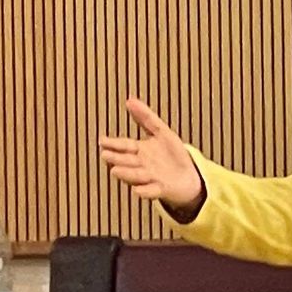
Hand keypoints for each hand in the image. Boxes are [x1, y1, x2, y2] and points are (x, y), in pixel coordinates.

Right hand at [100, 97, 203, 214]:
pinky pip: (151, 191)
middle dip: (116, 158)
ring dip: (126, 173)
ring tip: (115, 171)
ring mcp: (150, 178)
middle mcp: (142, 165)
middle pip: (127, 160)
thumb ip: (145, 117)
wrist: (189, 176)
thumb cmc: (173, 154)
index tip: (102, 141)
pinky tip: (137, 190)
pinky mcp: (161, 189)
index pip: (124, 145)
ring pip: (136, 176)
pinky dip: (144, 191)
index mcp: (141, 151)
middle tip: (105, 155)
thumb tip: (129, 100)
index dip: (113, 144)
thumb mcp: (161, 131)